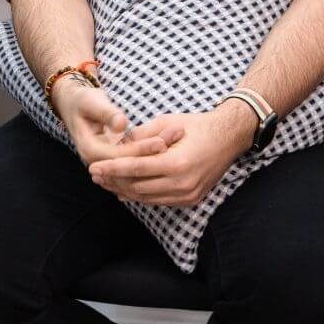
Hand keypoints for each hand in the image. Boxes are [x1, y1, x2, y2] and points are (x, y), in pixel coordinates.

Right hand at [50, 80, 177, 165]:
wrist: (74, 103)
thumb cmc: (83, 100)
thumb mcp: (92, 102)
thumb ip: (106, 113)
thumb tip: (121, 123)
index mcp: (90, 150)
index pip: (121, 157)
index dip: (141, 150)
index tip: (161, 141)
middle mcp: (99, 162)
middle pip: (131, 165)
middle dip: (154, 152)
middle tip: (176, 136)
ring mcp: (108, 163)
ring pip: (136, 165)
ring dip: (157, 152)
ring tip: (177, 136)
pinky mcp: (117, 159)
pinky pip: (136, 160)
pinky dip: (153, 152)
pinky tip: (172, 142)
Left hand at [86, 102, 253, 206]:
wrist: (230, 138)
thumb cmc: (197, 126)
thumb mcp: (167, 123)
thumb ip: (141, 136)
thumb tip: (117, 145)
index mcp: (176, 163)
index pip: (136, 169)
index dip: (112, 169)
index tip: (93, 167)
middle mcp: (182, 183)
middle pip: (138, 187)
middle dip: (113, 182)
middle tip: (94, 175)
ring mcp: (188, 194)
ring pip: (147, 198)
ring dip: (124, 191)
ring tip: (105, 183)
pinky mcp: (191, 199)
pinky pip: (159, 200)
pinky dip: (141, 196)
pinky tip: (126, 190)